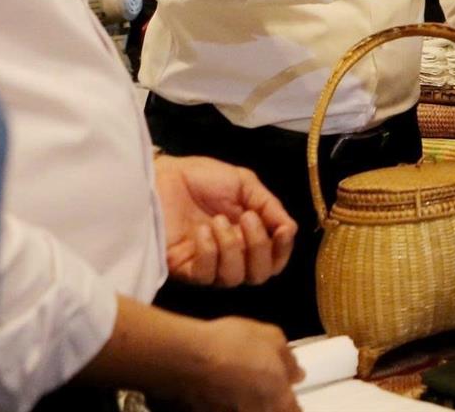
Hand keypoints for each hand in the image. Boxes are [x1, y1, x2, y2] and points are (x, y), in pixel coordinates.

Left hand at [156, 156, 296, 287]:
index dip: (283, 249)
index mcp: (249, 234)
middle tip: (248, 218)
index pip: (274, 258)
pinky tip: (202, 231)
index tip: (282, 230)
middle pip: (259, 275)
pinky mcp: (184, 268)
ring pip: (234, 278)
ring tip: (218, 220)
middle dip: (260, 248)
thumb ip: (269, 205)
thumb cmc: (201, 178)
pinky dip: (209, 252)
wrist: (163, 176)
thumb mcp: (244, 183)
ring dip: (232, 247)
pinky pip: (205, 275)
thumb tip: (291, 229)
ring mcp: (208, 263)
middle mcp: (232, 254)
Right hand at [173, 316, 301, 411]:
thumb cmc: (233, 343)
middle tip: (261, 390)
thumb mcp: (270, 336)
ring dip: (248, 404)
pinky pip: (223, 410)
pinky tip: (218, 395)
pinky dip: (225, 405)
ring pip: (248, 411)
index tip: (288, 399)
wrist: (186, 358)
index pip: (295, 411)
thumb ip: (288, 360)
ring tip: (239, 391)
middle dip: (270, 404)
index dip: (292, 405)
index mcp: (278, 397)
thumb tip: (297, 374)